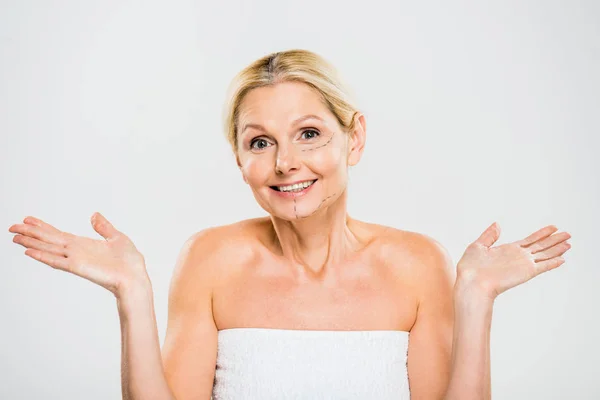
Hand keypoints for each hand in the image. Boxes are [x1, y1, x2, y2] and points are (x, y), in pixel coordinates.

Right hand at [9, 212, 147, 297]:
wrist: (135, 277)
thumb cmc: (129, 261)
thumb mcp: (116, 237)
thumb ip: (103, 227)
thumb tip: (94, 215)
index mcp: (84, 244)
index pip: (58, 234)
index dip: (43, 227)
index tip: (28, 220)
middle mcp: (76, 251)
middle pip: (48, 240)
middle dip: (30, 233)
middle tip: (12, 226)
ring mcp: (75, 259)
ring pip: (48, 248)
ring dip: (31, 243)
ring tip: (15, 237)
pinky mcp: (78, 267)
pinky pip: (57, 261)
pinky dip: (43, 256)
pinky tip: (29, 251)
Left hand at [456, 222, 570, 299]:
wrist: (471, 282)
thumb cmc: (470, 268)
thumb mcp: (478, 246)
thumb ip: (489, 235)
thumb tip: (497, 224)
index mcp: (508, 250)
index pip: (529, 240)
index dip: (542, 234)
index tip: (553, 227)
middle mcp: (518, 257)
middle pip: (541, 246)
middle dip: (555, 240)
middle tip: (568, 234)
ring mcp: (523, 264)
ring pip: (544, 254)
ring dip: (557, 249)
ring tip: (569, 243)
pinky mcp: (526, 272)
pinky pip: (543, 266)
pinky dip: (553, 263)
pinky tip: (562, 259)